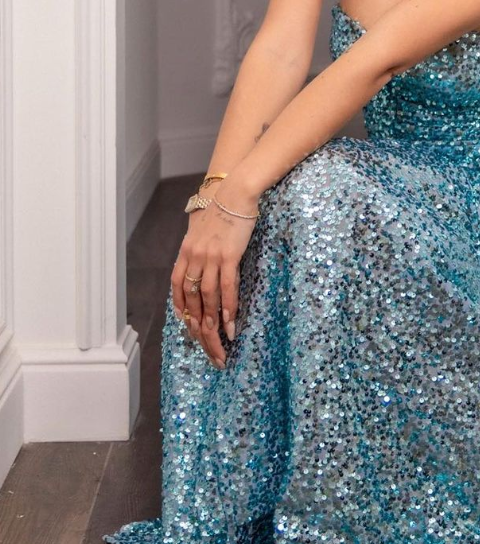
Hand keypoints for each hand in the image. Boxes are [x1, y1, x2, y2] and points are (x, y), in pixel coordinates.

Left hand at [171, 175, 259, 368]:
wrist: (235, 190)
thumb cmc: (222, 207)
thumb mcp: (202, 229)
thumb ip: (198, 248)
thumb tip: (201, 264)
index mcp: (185, 253)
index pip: (178, 291)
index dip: (184, 313)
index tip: (192, 332)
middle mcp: (194, 258)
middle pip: (193, 303)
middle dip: (200, 332)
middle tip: (209, 354)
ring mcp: (210, 257)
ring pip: (208, 301)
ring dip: (214, 328)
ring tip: (221, 347)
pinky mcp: (229, 255)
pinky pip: (227, 288)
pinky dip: (228, 309)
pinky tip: (232, 326)